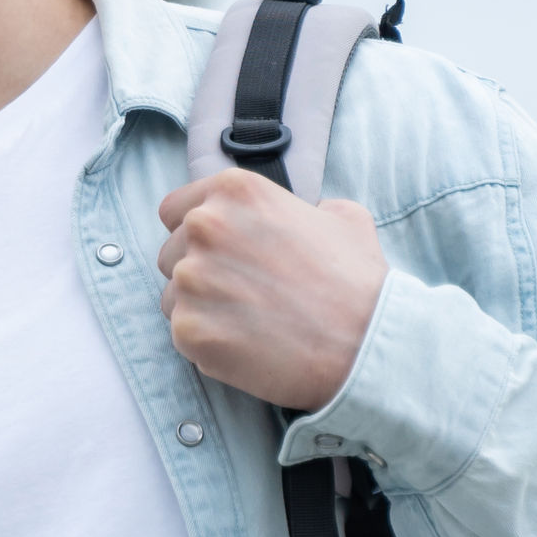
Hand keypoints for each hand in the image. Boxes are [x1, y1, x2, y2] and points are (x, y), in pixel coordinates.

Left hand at [155, 171, 387, 411]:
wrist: (366, 345)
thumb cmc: (357, 282)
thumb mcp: (343, 217)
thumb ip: (304, 206)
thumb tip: (302, 213)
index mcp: (234, 191)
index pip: (175, 210)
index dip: (194, 234)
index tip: (218, 254)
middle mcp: (204, 227)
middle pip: (170, 253)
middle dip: (199, 272)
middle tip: (243, 293)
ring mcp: (192, 279)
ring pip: (172, 295)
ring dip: (200, 308)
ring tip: (249, 321)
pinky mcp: (189, 328)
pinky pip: (182, 334)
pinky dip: (208, 342)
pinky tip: (247, 345)